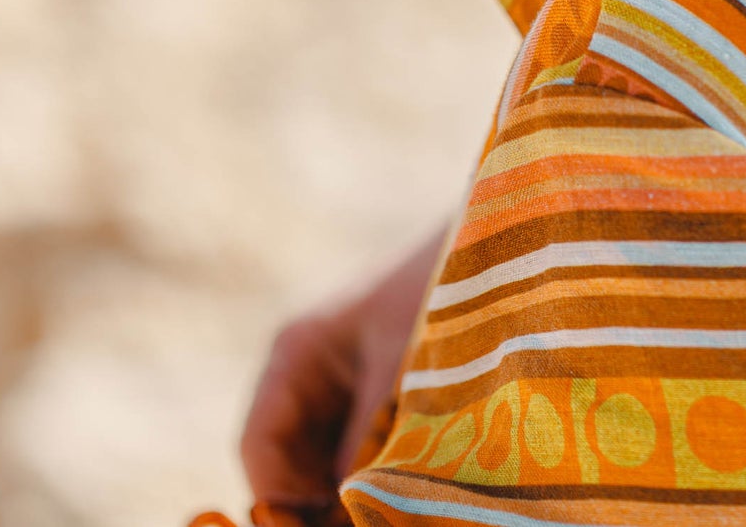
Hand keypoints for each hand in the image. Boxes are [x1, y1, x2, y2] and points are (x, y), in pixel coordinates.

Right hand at [240, 230, 444, 518]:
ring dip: (344, 483)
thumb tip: (348, 503)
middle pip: (285, 459)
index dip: (278, 498)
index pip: (258, 445)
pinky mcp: (366, 384)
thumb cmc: (437, 292)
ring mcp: (334, 376)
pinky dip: (367, 465)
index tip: (319, 524)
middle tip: (360, 519)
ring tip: (384, 500)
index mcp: (295, 352)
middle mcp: (303, 367)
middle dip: (314, 498)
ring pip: (319, 456)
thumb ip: (367, 438)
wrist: (486, 247)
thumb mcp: (400, 368)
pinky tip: (400, 476)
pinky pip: (351, 442)